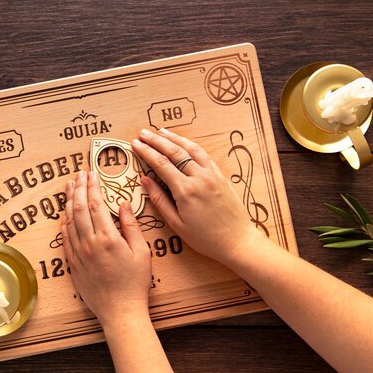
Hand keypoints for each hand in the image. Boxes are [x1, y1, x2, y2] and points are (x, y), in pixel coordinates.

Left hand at [61, 171, 151, 328]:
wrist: (120, 311)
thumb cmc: (135, 283)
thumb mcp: (142, 252)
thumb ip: (131, 226)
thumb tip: (123, 204)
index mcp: (108, 238)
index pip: (96, 205)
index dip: (92, 187)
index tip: (92, 174)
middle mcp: (89, 243)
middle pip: (79, 208)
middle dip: (78, 188)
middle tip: (78, 174)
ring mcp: (78, 254)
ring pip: (69, 221)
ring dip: (68, 201)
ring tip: (69, 187)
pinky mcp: (73, 264)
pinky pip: (64, 238)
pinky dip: (63, 223)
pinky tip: (64, 213)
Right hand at [131, 128, 261, 263]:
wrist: (237, 241)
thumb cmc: (205, 238)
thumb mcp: (177, 224)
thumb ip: (160, 200)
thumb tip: (146, 180)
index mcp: (186, 191)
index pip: (161, 164)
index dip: (146, 152)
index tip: (135, 144)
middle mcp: (199, 178)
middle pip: (174, 151)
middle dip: (156, 140)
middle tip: (143, 133)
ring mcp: (212, 175)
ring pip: (190, 148)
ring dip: (174, 138)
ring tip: (160, 131)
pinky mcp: (220, 176)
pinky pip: (203, 154)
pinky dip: (191, 145)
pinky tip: (183, 142)